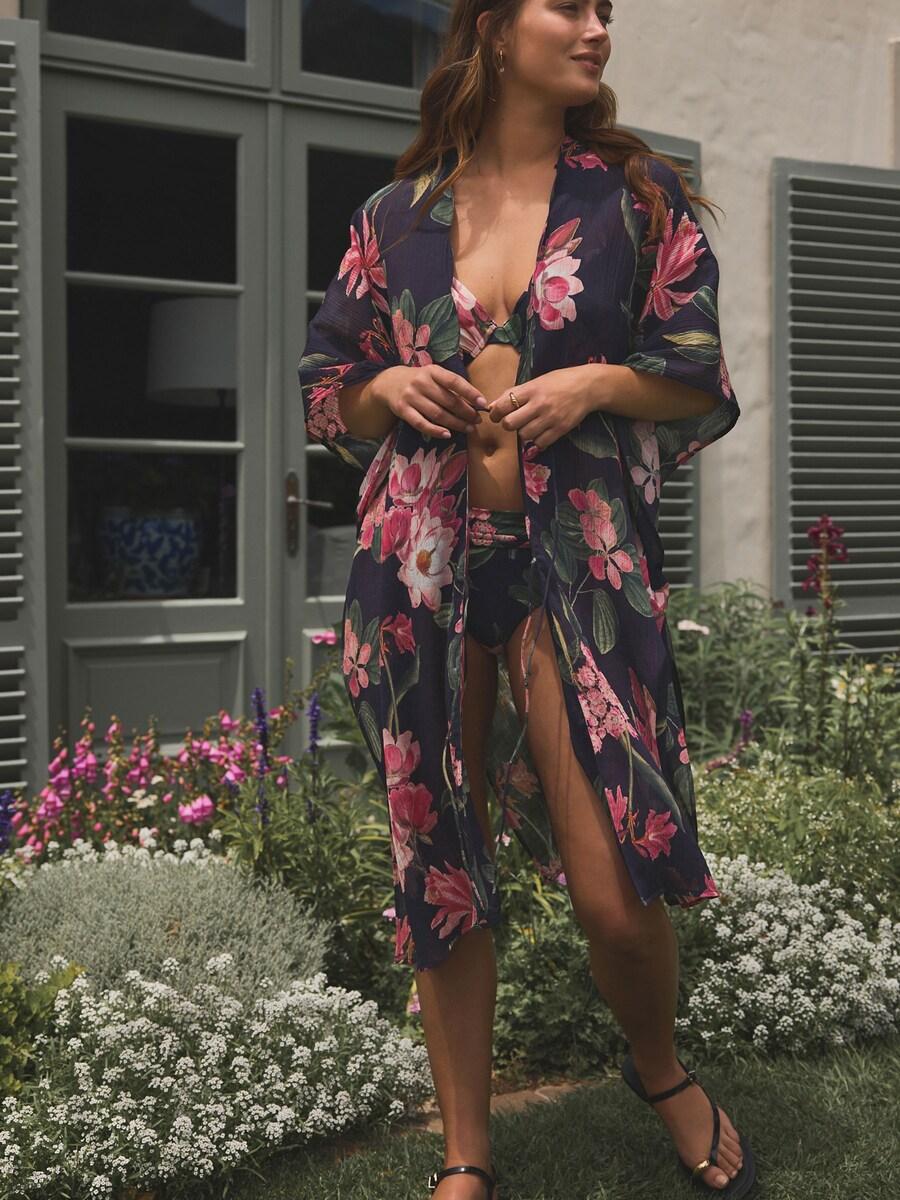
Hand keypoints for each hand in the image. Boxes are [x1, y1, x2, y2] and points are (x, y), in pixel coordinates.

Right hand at [374, 364, 489, 439]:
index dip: (470, 393)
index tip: (483, 404)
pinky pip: (421, 423)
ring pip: (438, 414)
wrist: (389, 382)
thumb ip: (451, 386)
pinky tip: (447, 434)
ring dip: (456, 423)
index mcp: (432, 371)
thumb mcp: (434, 375)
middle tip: (477, 420)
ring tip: (468, 428)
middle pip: (448, 401)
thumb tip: (476, 402)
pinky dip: (435, 430)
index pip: (454, 381)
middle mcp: (421, 382)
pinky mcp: (403, 410)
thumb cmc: (420, 380)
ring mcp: (411, 397)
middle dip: (466, 412)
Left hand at [486, 366, 601, 449]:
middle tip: (513, 422)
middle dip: (508, 425)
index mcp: (531, 390)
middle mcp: (539, 404)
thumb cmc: (559, 382)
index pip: (504, 405)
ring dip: (523, 433)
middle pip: (510, 424)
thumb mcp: (536, 382)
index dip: (495, 413)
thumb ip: (514, 393)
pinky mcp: (560, 429)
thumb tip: (493, 405)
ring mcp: (550, 418)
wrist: (588, 387)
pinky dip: (537, 441)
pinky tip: (540, 433)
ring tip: (530, 425)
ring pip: (524, 435)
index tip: (496, 416)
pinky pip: (540, 443)